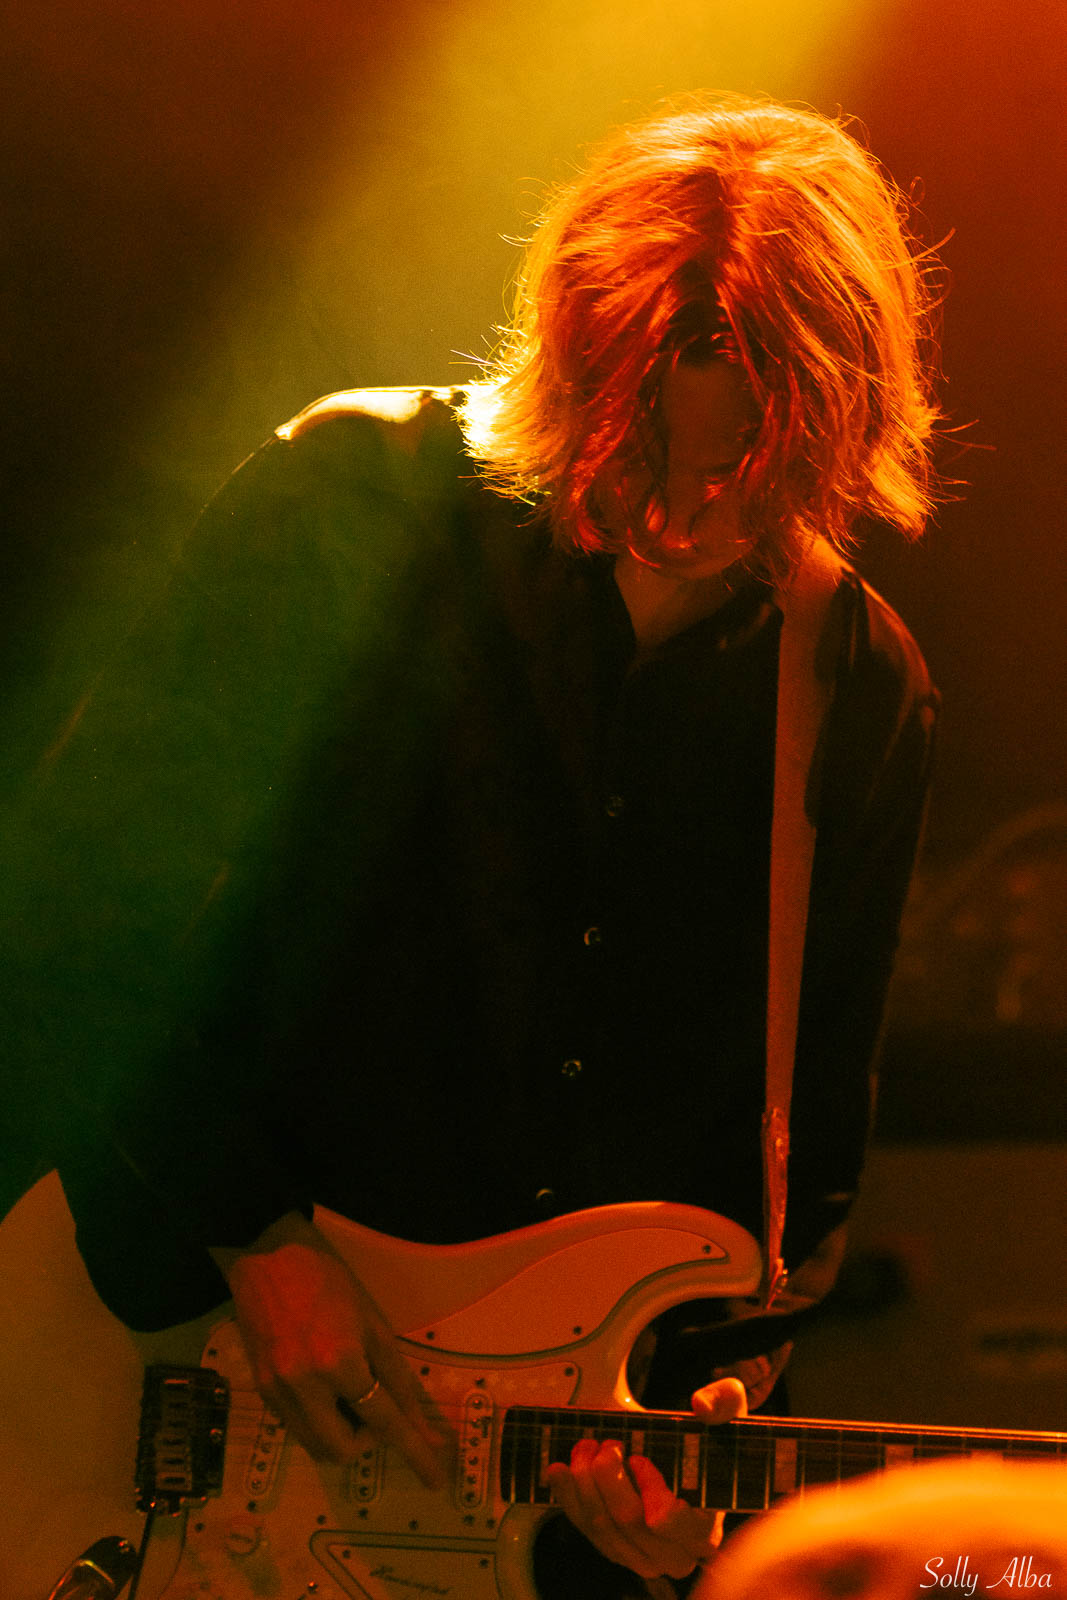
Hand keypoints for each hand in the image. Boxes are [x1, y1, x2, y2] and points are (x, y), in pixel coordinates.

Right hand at [213, 1213, 446, 1484]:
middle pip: (342, 1450)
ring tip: (348, 1392)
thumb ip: (395, 1378)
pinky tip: (325, 1387)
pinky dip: (318, 1420)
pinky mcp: (260, 1390)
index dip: (414, 1452)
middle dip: (366, 1440)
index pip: (384, 1422)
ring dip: (340, 1434)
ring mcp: (277, 1392)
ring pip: (316, 1446)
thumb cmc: (329, 1280)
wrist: (267, 1257)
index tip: (435, 1480)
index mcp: (339, 1363)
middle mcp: (304, 1387)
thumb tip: (421, 1423)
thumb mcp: (372, 1323)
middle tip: (374, 1406)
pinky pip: (297, 1427)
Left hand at [545, 1376, 747, 1582]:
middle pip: (630, 1522)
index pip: (671, 1523)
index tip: (639, 1457)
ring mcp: (639, 1557)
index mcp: (704, 1530)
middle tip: (608, 1444)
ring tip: (586, 1448)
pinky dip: (567, 1497)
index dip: (651, 1489)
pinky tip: (559, 1470)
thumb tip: (702, 1404)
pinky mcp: (613, 1549)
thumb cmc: (706, 1447)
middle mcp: (673, 1555)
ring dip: (585, 1483)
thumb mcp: (728, 1416)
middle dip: (609, 1478)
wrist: (685, 1467)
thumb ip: (725, 1402)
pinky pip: (584, 1529)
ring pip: (602, 1527)